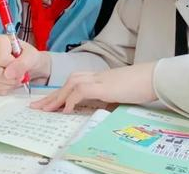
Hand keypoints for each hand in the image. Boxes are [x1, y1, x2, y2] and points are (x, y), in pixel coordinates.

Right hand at [0, 35, 50, 94]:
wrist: (28, 64)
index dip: (13, 65)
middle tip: (21, 72)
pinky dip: (6, 88)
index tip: (20, 63)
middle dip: (13, 77)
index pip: (1, 59)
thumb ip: (23, 63)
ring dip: (10, 83)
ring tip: (16, 75)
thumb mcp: (32, 56)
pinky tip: (10, 80)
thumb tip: (8, 74)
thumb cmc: (29, 57)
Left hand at [30, 62, 157, 112]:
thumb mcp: (120, 96)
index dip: (58, 94)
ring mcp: (99, 79)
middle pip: (66, 84)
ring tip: (44, 110)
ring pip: (70, 85)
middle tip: (35, 107)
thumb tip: (98, 112)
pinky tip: (65, 110)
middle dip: (50, 97)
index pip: (72, 85)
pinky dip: (71, 100)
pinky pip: (81, 91)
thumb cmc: (140, 86)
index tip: (46, 104)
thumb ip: (107, 101)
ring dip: (56, 98)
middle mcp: (95, 76)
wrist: (153, 77)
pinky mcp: (103, 85)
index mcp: (98, 78)